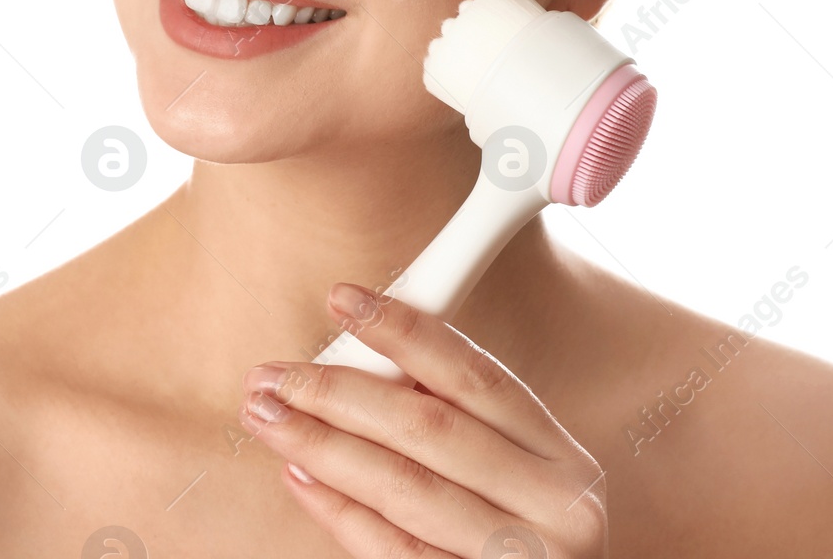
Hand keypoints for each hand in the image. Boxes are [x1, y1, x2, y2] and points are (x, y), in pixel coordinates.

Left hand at [238, 281, 606, 557]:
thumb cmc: (521, 544)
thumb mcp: (517, 481)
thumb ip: (460, 426)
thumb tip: (362, 363)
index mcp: (564, 462)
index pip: (477, 376)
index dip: (406, 331)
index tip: (344, 299)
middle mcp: (555, 510)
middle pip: (430, 427)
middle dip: (340, 392)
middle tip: (275, 374)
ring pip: (403, 486)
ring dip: (321, 444)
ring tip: (268, 416)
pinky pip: (392, 549)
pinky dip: (338, 509)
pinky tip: (298, 476)